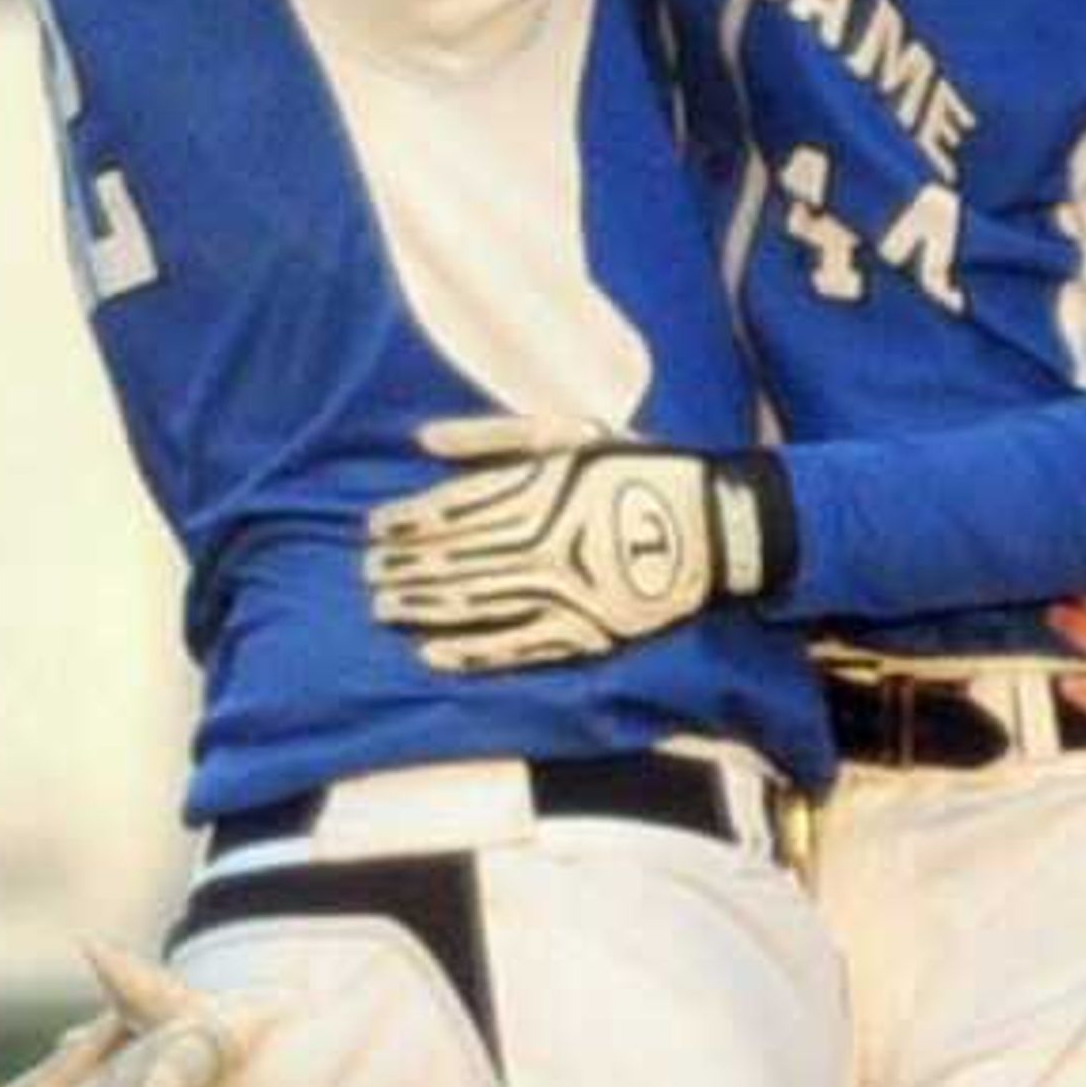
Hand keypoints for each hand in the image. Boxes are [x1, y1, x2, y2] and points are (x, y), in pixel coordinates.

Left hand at [363, 417, 756, 672]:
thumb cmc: (641, 467)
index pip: (454, 509)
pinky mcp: (585, 632)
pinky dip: (473, 653)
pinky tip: (434, 654)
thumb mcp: (569, 432)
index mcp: (535, 490)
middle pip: (457, 558)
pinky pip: (518, 648)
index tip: (375, 530)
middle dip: (408, 566)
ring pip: (477, 603)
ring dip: (426, 608)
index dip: (409, 521)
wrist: (715, 523)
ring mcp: (562, 591)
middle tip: (370, 574)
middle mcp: (542, 542)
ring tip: (387, 609)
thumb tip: (420, 439)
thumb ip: (493, 435)